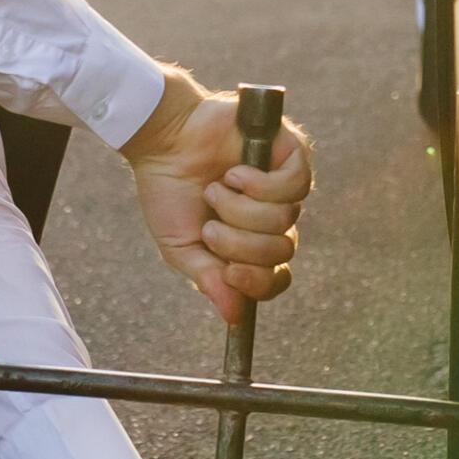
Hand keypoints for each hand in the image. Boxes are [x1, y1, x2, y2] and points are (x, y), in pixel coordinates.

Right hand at [123, 70, 314, 323]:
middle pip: (280, 252)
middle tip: (210, 225)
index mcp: (250, 242)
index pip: (276, 278)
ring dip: (241, 209)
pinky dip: (260, 184)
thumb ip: (209, 279)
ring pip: (285, 219)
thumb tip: (234, 317)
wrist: (163, 141)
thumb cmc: (171, 191)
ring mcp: (284, 186)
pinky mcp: (291, 154)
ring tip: (215, 190)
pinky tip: (235, 174)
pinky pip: (295, 185)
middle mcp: (272, 217)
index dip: (259, 283)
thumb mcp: (182, 246)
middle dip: (239, 243)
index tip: (232, 274)